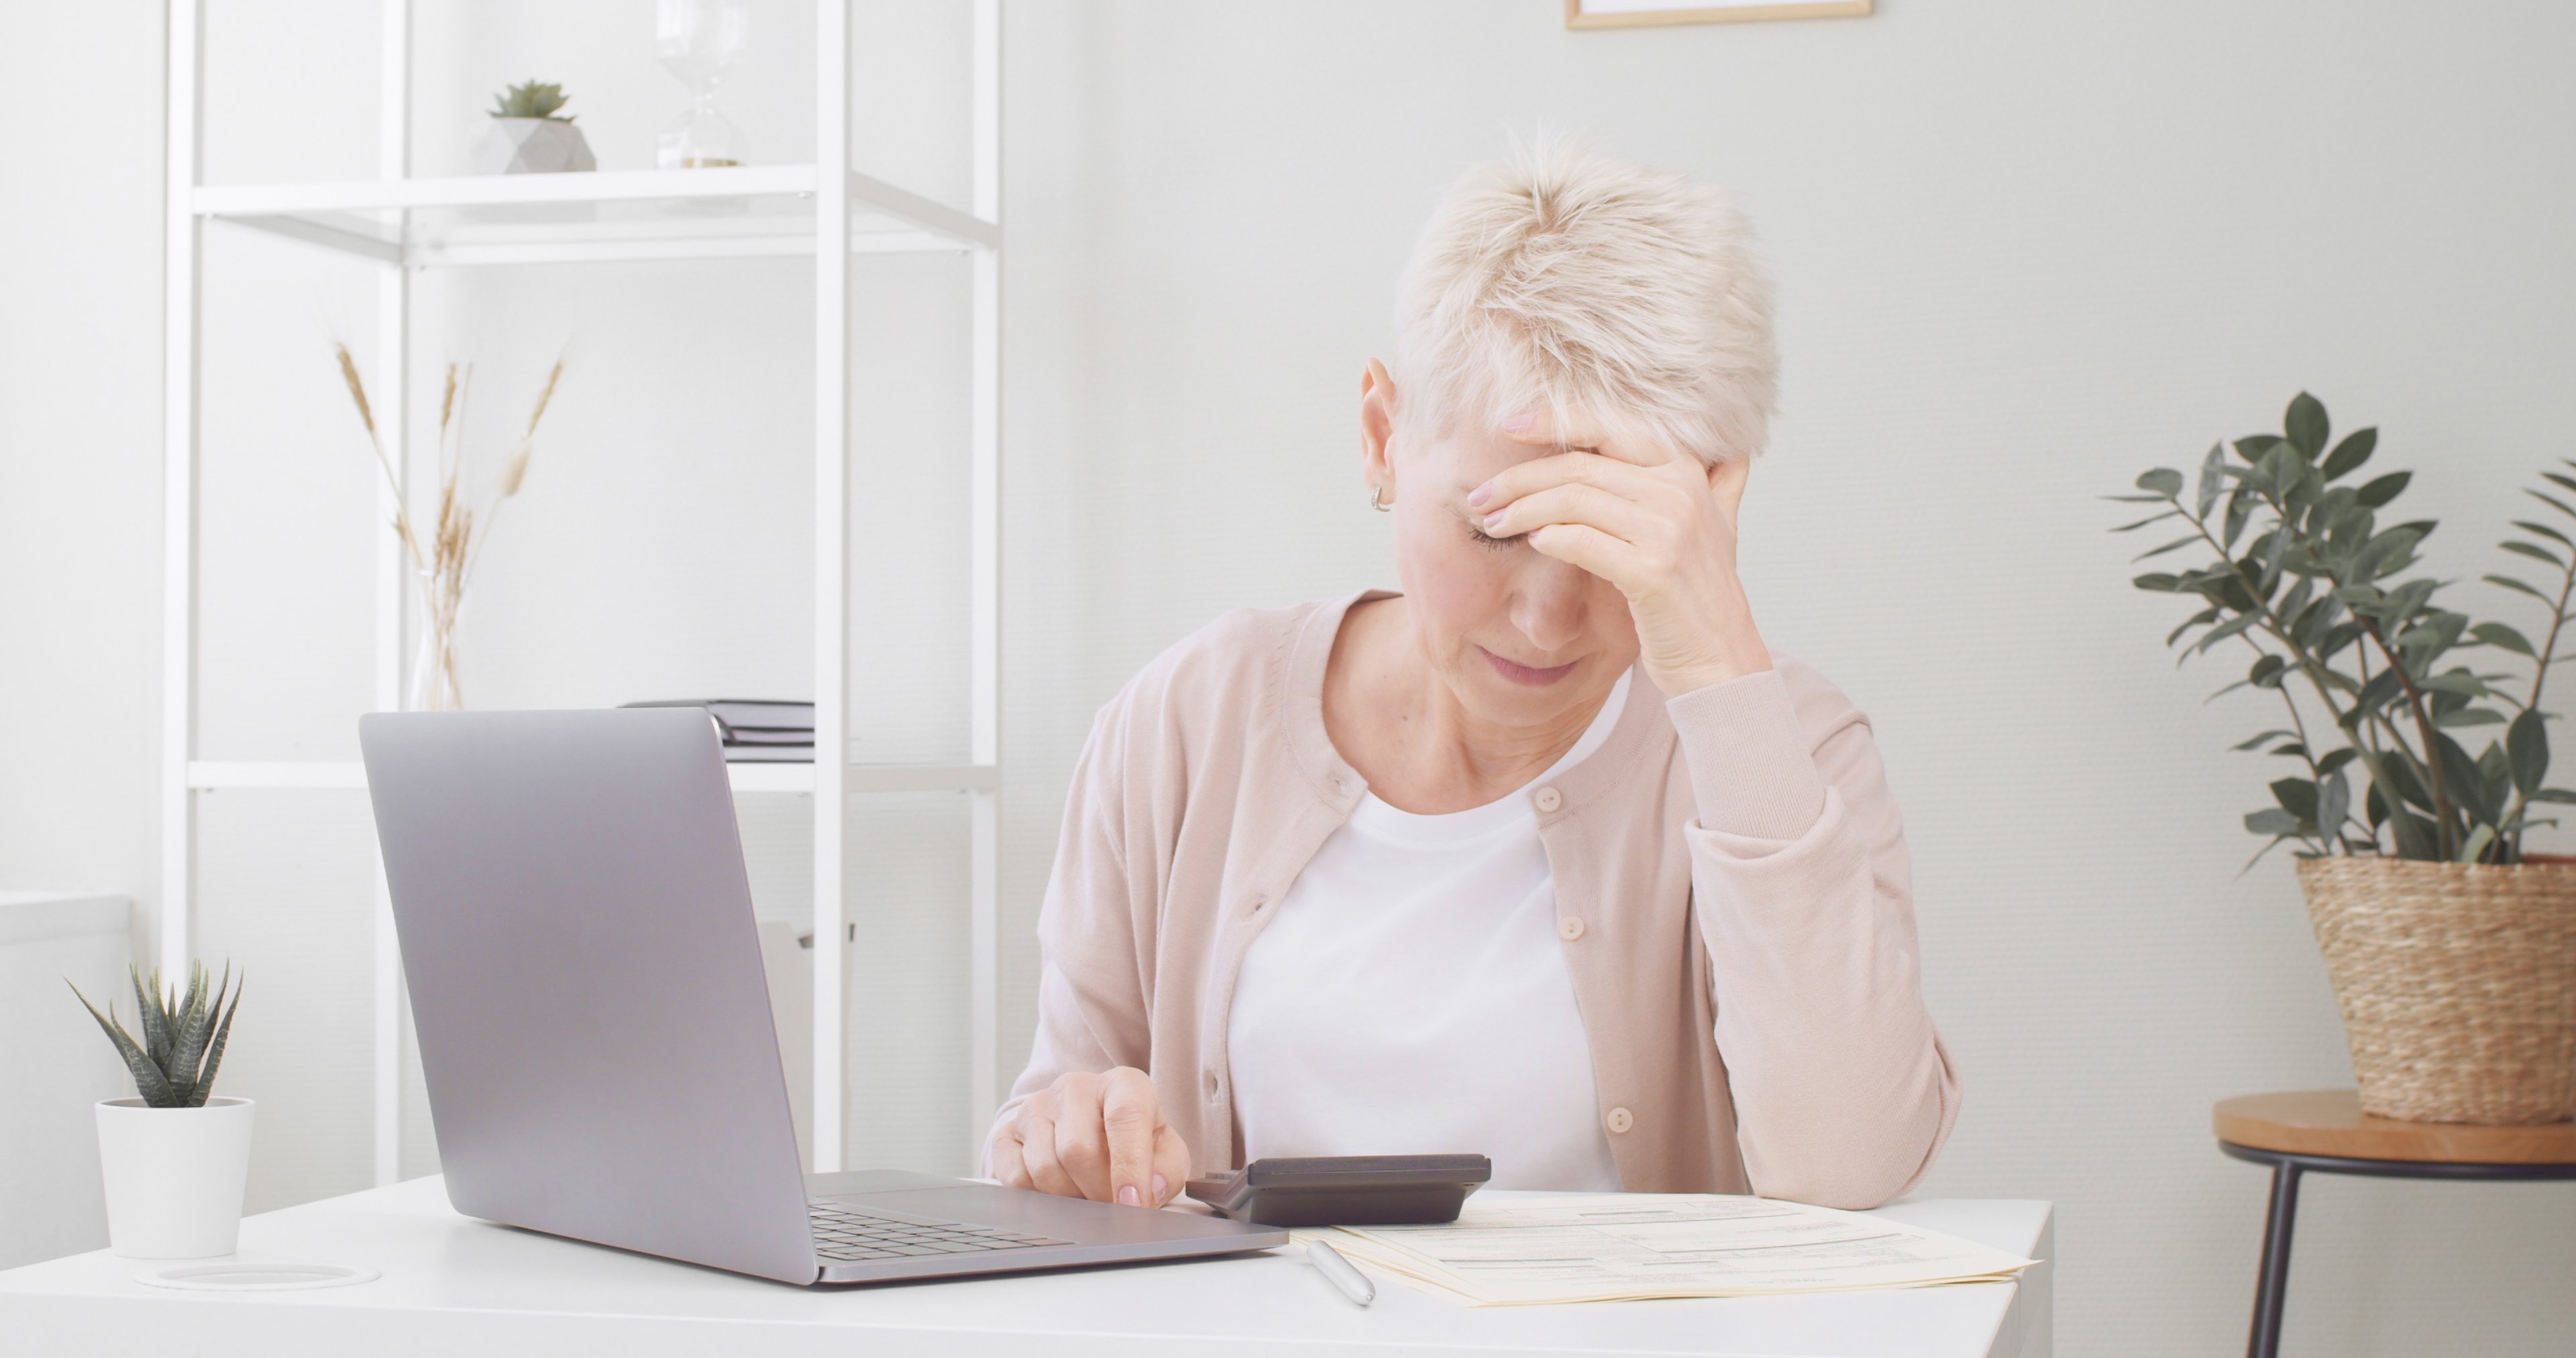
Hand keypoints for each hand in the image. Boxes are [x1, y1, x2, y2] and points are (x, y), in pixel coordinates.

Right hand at [988, 1067, 1191, 1207]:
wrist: (1089, 1128)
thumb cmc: (1132, 1141)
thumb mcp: (1164, 1151)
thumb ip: (1168, 1171)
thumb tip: (1151, 1190)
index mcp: (1122, 1084)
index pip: (1124, 1116)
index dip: (1129, 1166)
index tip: (1133, 1203)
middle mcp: (1075, 1087)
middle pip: (1079, 1150)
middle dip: (1098, 1191)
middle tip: (1110, 1202)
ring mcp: (1036, 1107)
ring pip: (1045, 1168)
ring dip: (1069, 1196)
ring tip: (1085, 1190)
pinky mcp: (1006, 1132)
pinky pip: (1016, 1178)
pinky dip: (1039, 1197)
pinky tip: (1058, 1187)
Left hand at [1469, 439, 1769, 696]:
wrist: (1723, 660)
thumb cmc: (1702, 596)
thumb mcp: (1719, 525)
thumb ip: (1714, 481)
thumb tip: (1722, 448)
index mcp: (1687, 471)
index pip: (1608, 427)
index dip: (1554, 422)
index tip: (1510, 426)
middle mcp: (1681, 492)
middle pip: (1579, 466)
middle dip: (1520, 478)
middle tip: (1482, 495)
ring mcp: (1669, 531)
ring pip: (1573, 501)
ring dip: (1523, 511)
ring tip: (1495, 523)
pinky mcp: (1653, 572)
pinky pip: (1582, 542)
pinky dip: (1550, 539)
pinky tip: (1533, 544)